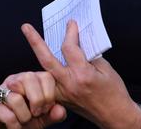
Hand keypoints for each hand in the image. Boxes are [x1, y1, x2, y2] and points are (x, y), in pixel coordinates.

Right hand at [0, 72, 66, 128]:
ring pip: (16, 98)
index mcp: (30, 80)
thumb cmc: (24, 121)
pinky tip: (15, 127)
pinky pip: (7, 115)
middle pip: (28, 78)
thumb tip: (60, 110)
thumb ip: (53, 114)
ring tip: (23, 121)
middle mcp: (14, 80)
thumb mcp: (42, 118)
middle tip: (36, 114)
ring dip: (24, 117)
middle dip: (38, 101)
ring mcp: (0, 91)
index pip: (45, 76)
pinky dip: (15, 126)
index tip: (46, 109)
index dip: (50, 95)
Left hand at [21, 21, 140, 128]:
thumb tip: (79, 42)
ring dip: (38, 55)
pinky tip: (47, 58)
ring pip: (45, 70)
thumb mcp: (106, 69)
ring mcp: (63, 93)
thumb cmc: (115, 93)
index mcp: (82, 75)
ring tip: (32, 38)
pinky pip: (50, 81)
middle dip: (35, 41)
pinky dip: (47, 69)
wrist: (115, 117)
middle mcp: (69, 84)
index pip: (69, 48)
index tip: (71, 23)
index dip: (70, 32)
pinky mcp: (62, 99)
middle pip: (46, 59)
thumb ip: (90, 54)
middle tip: (25, 27)